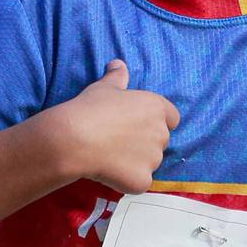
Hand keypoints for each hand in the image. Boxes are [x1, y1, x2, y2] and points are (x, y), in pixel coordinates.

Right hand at [45, 59, 179, 192]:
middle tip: (117, 140)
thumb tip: (118, 63)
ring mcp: (154, 159)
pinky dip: (128, 180)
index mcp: (156, 107)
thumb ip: (117, 77)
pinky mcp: (143, 180)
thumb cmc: (90, 109)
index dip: (155, 121)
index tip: (136, 124)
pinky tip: (108, 172)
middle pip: (160, 140)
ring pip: (150, 162)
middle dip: (144, 142)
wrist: (74, 139)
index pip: (172, 117)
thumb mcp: (103, 88)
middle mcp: (161, 133)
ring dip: (136, 162)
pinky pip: (140, 182)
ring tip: (110, 156)